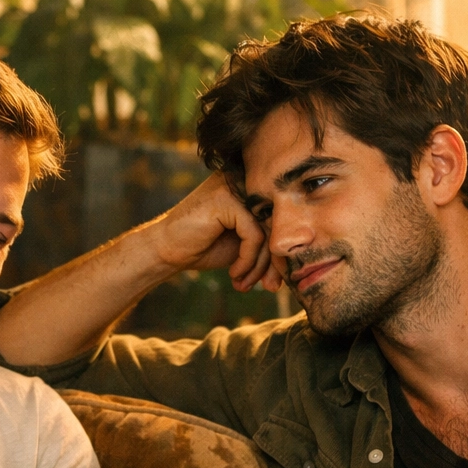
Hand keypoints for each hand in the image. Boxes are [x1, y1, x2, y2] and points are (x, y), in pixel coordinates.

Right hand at [144, 173, 280, 292]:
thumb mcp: (243, 243)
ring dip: (259, 265)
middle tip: (270, 287)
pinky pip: (254, 235)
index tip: (274, 280)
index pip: (280, 217)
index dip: (280, 251)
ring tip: (245, 283)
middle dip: (274, 261)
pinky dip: (248, 260)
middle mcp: (243, 180)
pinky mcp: (226, 200)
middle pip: (277, 223)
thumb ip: (268, 239)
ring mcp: (233, 187)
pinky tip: (235, 273)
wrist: (165, 250)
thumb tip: (301, 254)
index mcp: (249, 186)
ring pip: (268, 231)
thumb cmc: (203, 246)